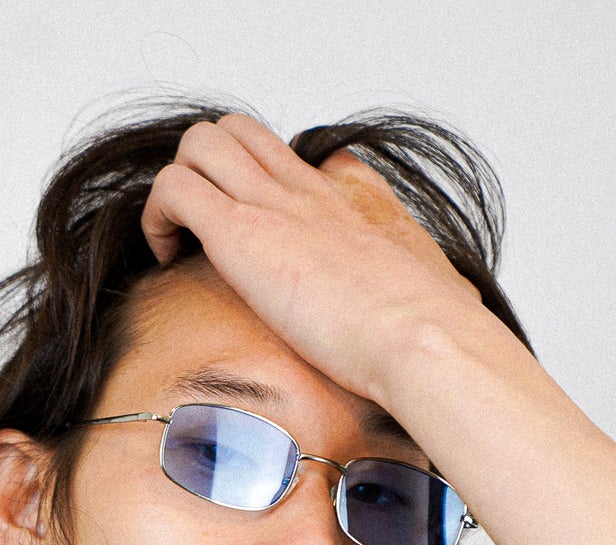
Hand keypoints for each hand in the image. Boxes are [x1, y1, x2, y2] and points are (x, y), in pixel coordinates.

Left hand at [140, 114, 483, 408]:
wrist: (424, 339)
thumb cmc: (430, 336)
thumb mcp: (438, 298)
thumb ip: (432, 292)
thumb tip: (458, 308)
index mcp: (351, 205)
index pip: (300, 160)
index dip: (265, 190)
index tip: (263, 246)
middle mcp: (310, 192)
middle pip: (240, 134)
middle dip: (205, 175)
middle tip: (201, 238)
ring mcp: (274, 204)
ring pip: (200, 143)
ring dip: (175, 189)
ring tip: (178, 247)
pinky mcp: (242, 232)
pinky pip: (173, 187)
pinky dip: (156, 216)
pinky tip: (167, 260)